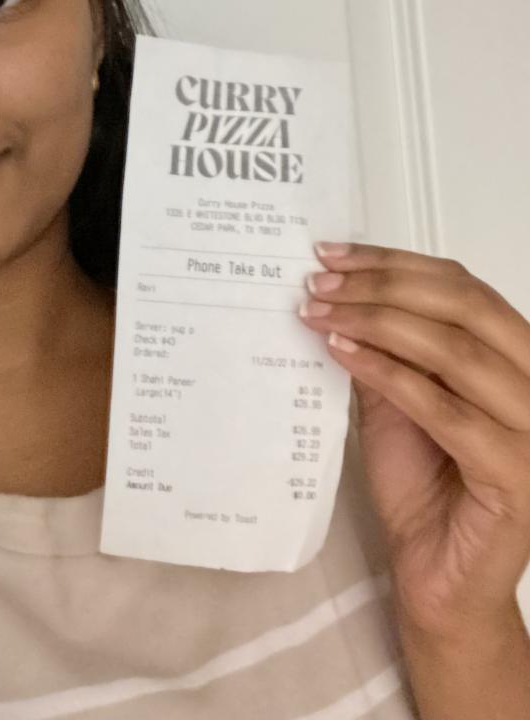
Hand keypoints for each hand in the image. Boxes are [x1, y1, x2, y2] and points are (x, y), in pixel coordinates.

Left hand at [299, 242, 529, 642]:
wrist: (438, 576)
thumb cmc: (422, 485)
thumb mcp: (393, 399)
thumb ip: (383, 347)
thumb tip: (335, 289)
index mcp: (514, 356)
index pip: (462, 287)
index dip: (395, 262)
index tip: (332, 253)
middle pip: (463, 307)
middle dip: (383, 285)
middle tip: (319, 281)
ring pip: (456, 352)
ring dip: (377, 322)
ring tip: (319, 312)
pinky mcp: (517, 475)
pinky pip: (447, 410)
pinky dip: (389, 374)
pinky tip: (342, 353)